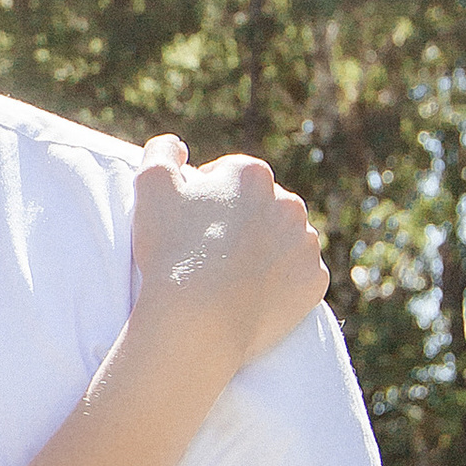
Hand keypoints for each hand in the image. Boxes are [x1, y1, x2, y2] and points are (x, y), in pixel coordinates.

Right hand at [130, 134, 326, 377]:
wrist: (200, 321)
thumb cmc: (173, 251)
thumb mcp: (151, 186)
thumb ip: (161, 151)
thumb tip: (177, 145)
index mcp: (251, 175)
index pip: (227, 176)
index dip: (203, 199)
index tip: (188, 225)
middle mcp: (288, 203)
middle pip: (260, 206)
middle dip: (239, 221)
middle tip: (208, 252)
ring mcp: (306, 245)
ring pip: (282, 240)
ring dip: (263, 250)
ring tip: (231, 275)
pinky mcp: (314, 282)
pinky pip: (297, 276)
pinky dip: (279, 282)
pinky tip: (252, 294)